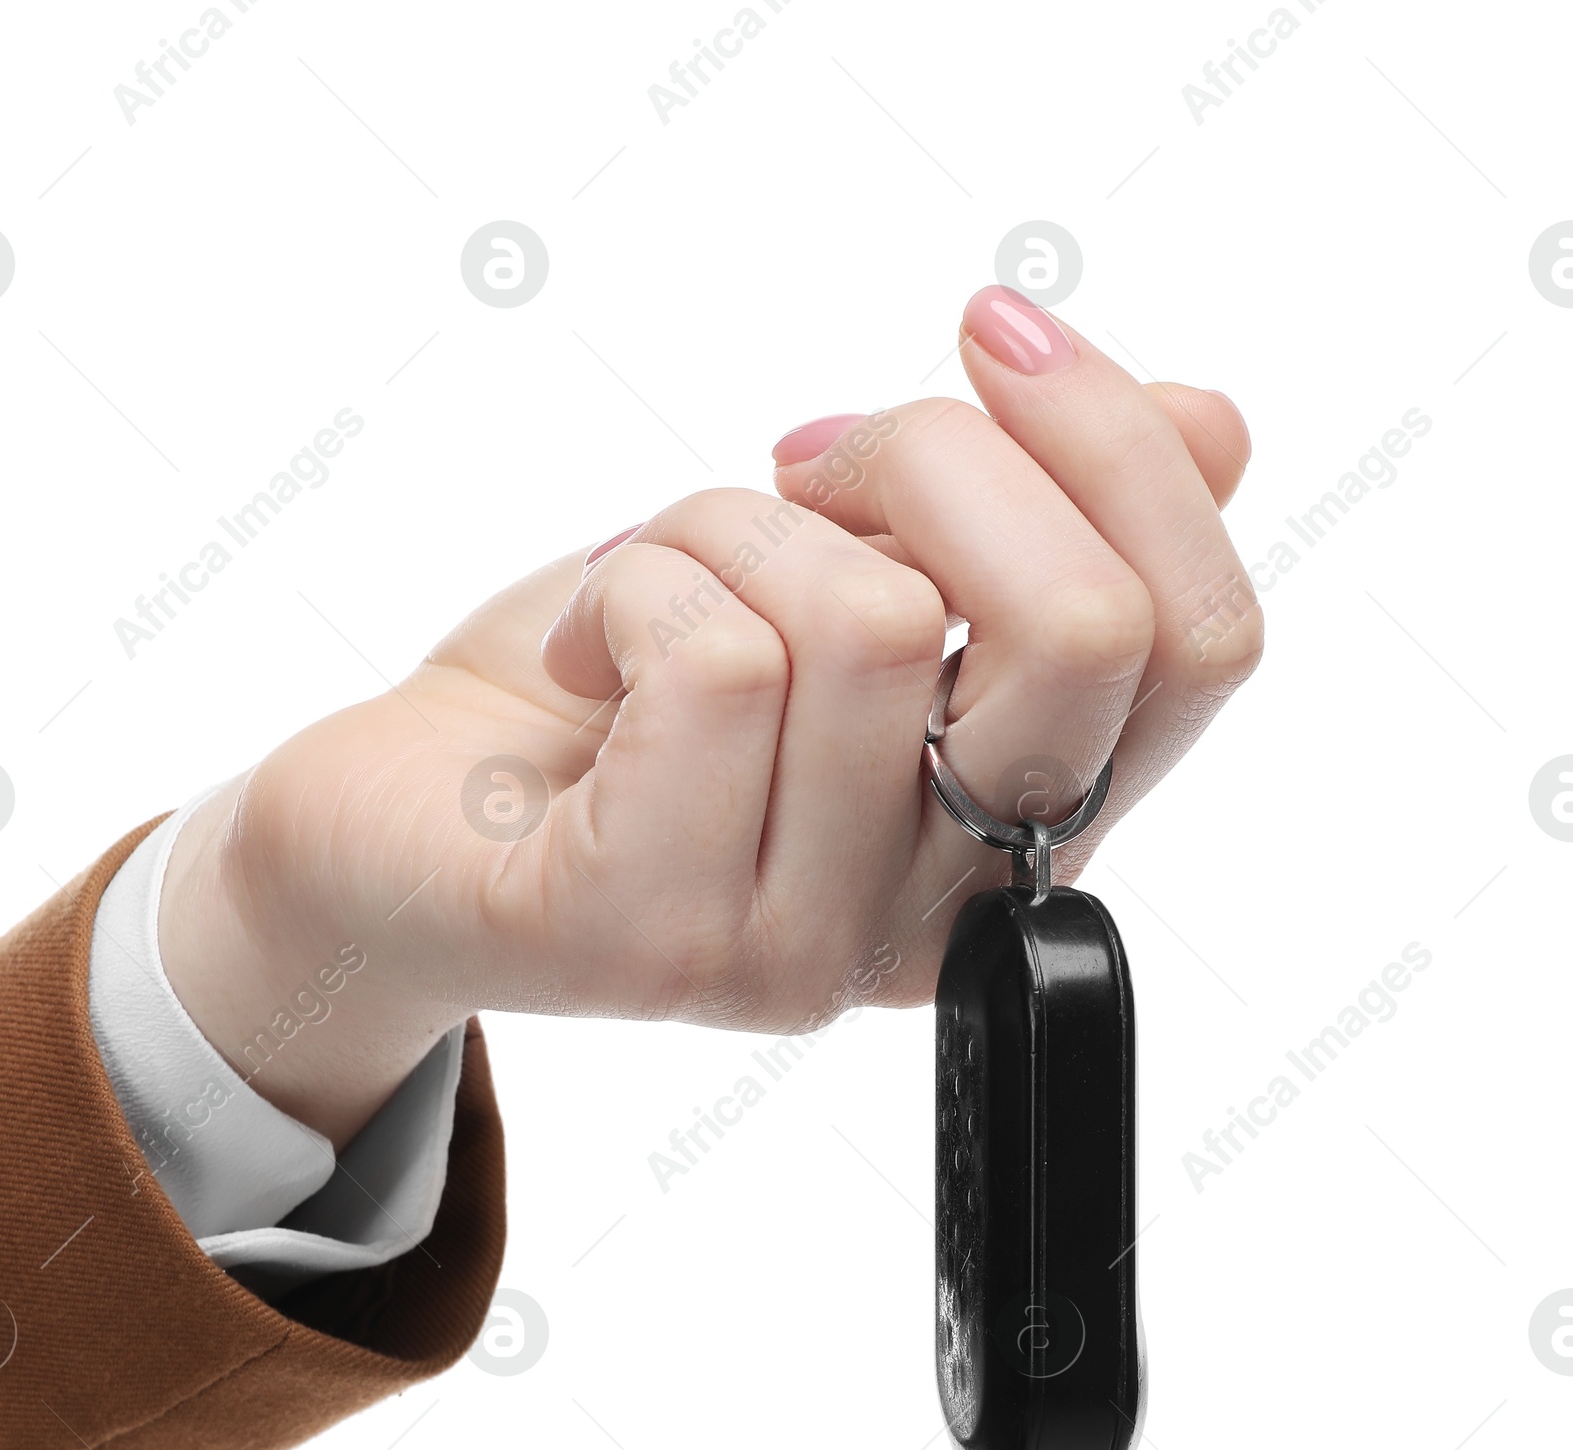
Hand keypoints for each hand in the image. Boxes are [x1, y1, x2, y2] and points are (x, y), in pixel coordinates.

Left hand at [160, 286, 1261, 1148]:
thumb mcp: (832, 565)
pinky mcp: (653, 944)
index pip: (1202, 649)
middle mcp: (938, 919)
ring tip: (652, 579)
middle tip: (806, 457)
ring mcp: (802, 953)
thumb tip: (1211, 425)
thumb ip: (1015, 521)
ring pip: (867, 621)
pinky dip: (631, 582)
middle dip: (943, 455)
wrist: (396, 830)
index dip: (1126, 451)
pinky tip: (579, 653)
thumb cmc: (618, 693)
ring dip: (734, 525)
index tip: (990, 337)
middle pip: (1086, 635)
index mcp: (1018, 830)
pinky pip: (715, 664)